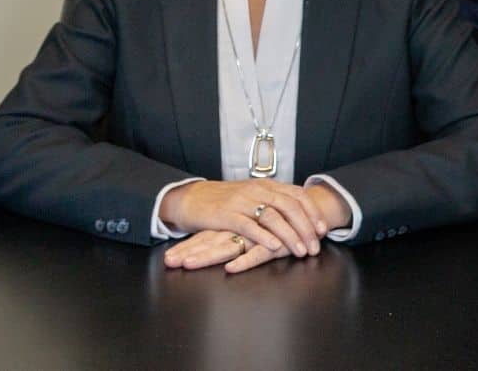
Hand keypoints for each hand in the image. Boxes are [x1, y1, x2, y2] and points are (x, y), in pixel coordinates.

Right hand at [162, 180, 326, 257]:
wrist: (192, 197)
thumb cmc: (224, 200)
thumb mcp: (252, 196)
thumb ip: (272, 202)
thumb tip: (297, 214)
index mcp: (265, 185)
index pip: (296, 195)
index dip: (312, 212)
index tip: (322, 229)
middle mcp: (256, 190)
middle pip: (289, 206)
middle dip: (305, 228)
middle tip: (315, 246)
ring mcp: (242, 201)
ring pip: (273, 216)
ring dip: (290, 235)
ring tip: (300, 251)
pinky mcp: (226, 215)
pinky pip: (249, 226)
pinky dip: (264, 237)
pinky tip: (275, 247)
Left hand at [162, 229, 287, 273]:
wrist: (309, 208)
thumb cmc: (278, 222)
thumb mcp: (254, 228)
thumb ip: (236, 236)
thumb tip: (214, 245)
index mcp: (234, 226)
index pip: (205, 237)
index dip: (187, 247)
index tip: (169, 259)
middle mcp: (241, 230)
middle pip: (209, 242)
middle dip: (189, 252)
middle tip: (169, 262)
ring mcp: (256, 236)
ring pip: (227, 247)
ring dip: (206, 256)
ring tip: (188, 264)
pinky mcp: (273, 243)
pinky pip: (256, 253)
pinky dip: (243, 261)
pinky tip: (230, 268)